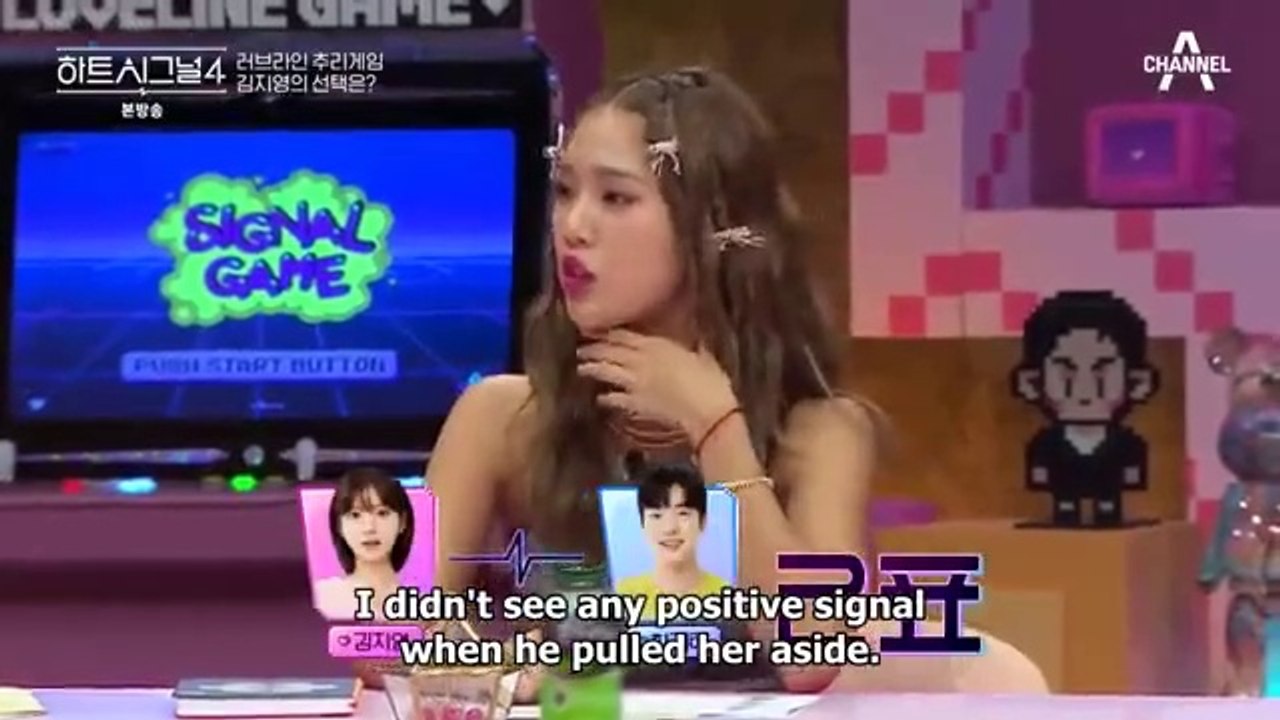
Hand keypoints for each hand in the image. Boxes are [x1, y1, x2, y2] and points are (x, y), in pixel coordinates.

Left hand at [576, 330, 737, 439]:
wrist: (707, 412)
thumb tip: (695, 339)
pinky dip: (607, 398)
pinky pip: (616, 399)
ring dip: (592, 369)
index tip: (597, 331)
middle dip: (594, 349)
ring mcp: (635, 383)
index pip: (624, 335)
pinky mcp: (636, 404)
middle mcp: (640, 360)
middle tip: (581, 349)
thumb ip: (693, 346)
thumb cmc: (711, 381)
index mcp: (657, 345)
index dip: (609, 333)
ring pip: (607, 371)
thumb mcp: (703, 355)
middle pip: (610, 351)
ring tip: (582, 368)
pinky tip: (601, 398)